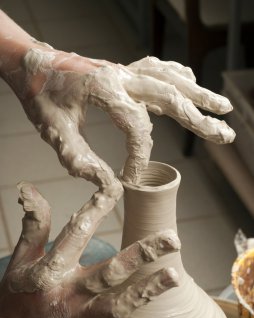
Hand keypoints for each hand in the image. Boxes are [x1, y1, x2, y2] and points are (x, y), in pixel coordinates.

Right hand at [0, 182, 179, 317]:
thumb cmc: (16, 295)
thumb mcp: (22, 258)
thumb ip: (34, 224)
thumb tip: (30, 189)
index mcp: (51, 270)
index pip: (76, 233)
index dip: (96, 208)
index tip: (115, 188)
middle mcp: (69, 292)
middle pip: (110, 272)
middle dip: (142, 254)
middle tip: (172, 239)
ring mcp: (80, 316)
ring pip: (119, 304)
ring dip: (148, 291)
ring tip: (174, 275)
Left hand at [8, 44, 233, 186]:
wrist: (29, 61)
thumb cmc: (39, 93)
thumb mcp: (53, 129)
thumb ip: (79, 159)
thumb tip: (108, 187)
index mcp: (105, 88)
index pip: (137, 125)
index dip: (141, 154)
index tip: (133, 175)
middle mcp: (121, 75)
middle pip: (170, 96)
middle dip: (199, 118)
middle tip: (224, 134)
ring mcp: (123, 70)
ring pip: (169, 79)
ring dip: (198, 94)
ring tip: (222, 107)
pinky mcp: (121, 70)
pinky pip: (157, 70)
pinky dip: (177, 77)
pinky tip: (190, 82)